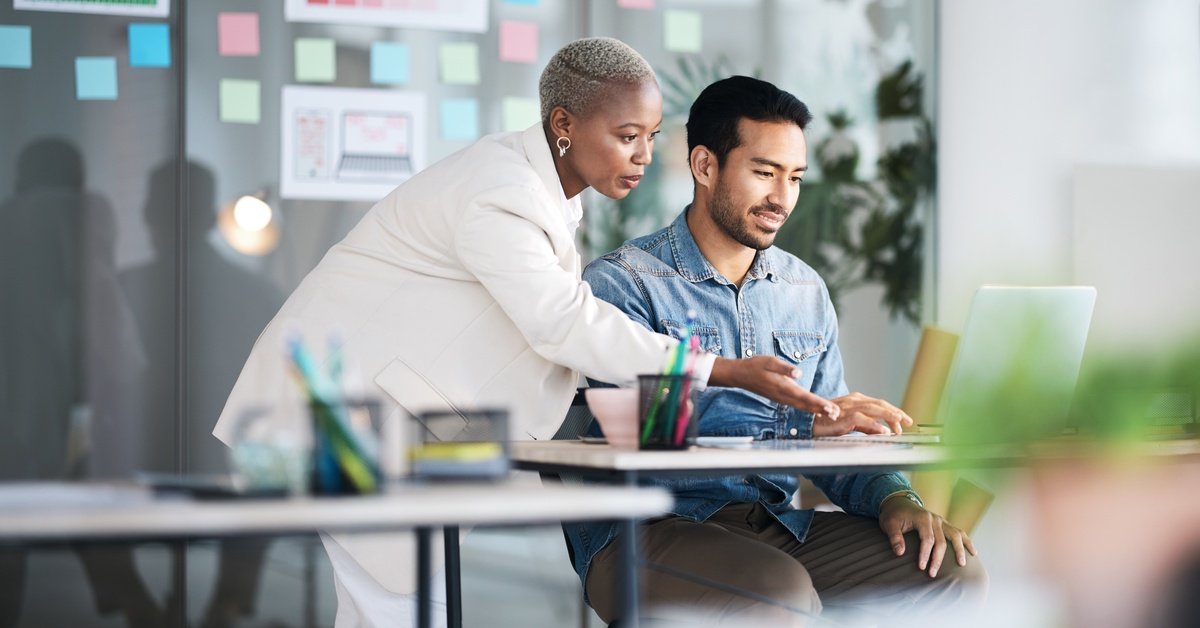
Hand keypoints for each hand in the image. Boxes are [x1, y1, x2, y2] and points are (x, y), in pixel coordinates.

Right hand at [710, 356, 838, 418]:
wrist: (740, 375)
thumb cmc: (755, 366)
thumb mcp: (769, 361)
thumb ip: (784, 368)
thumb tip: (798, 374)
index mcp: (782, 386)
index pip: (804, 396)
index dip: (818, 403)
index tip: (830, 408)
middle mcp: (783, 395)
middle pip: (806, 405)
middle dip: (821, 409)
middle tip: (836, 414)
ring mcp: (781, 398)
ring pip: (802, 406)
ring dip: (817, 410)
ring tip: (831, 413)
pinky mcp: (781, 398)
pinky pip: (798, 405)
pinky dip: (808, 408)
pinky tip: (816, 409)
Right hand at [812, 392, 912, 436]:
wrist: (809, 423)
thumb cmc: (828, 422)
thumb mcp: (851, 423)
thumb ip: (866, 426)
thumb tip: (883, 430)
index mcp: (857, 400)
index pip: (880, 404)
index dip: (893, 411)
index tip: (904, 421)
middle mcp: (855, 400)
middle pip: (880, 404)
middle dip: (896, 412)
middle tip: (908, 421)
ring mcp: (849, 407)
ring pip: (873, 409)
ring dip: (888, 415)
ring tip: (900, 421)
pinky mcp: (843, 416)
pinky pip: (862, 419)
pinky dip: (874, 425)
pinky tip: (884, 431)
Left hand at [878, 494, 977, 577]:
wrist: (899, 502)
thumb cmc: (894, 515)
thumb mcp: (889, 524)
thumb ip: (894, 537)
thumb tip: (900, 553)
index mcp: (922, 518)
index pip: (927, 538)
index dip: (925, 554)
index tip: (921, 567)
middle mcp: (935, 519)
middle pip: (941, 541)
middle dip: (938, 558)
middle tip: (933, 573)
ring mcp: (941, 521)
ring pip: (955, 536)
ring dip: (959, 550)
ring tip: (962, 564)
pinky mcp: (944, 524)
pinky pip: (959, 533)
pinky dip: (967, 542)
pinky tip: (973, 553)